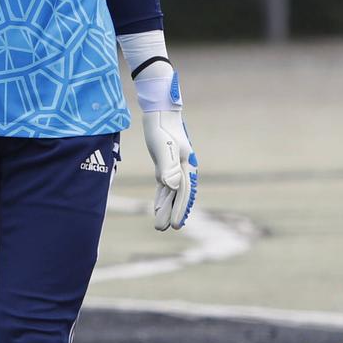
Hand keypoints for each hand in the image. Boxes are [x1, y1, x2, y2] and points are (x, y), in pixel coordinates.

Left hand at [142, 110, 197, 229]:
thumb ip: (169, 167)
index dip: (179, 209)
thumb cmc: (161, 129)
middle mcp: (183, 169)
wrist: (160, 113)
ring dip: (166, 208)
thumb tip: (172, 186)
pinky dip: (162, 197)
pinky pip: (165, 186)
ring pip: (171, 192)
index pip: (183, 193)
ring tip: (159, 224)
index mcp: (185, 166)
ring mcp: (174, 167)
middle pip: (178, 195)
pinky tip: (157, 206)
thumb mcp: (163, 147)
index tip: (175, 225)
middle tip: (164, 228)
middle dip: (172, 212)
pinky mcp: (165, 165)